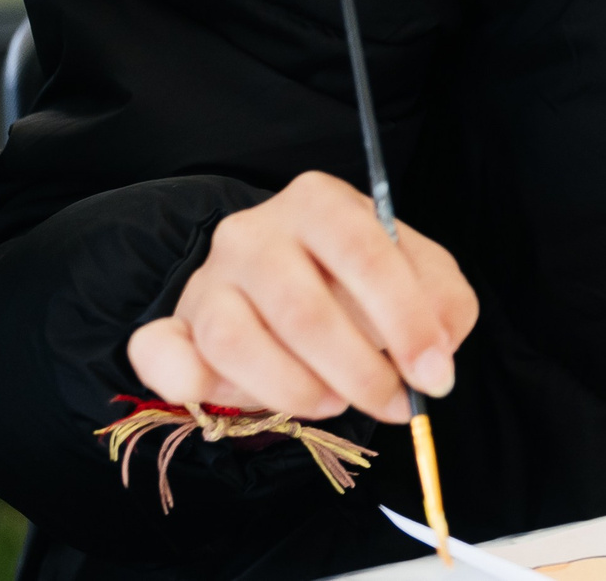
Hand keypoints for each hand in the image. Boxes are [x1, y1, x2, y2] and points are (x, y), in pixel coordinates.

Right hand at [127, 171, 478, 425]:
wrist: (294, 281)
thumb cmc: (362, 280)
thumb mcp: (421, 276)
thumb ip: (444, 305)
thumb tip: (439, 350)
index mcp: (320, 202)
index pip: (364, 253)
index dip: (405, 320)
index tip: (433, 375)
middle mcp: (253, 232)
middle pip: (300, 308)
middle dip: (358, 371)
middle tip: (392, 403)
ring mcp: (207, 279)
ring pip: (233, 341)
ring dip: (294, 389)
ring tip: (334, 402)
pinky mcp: (173, 324)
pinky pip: (162, 355)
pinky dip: (193, 385)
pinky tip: (238, 398)